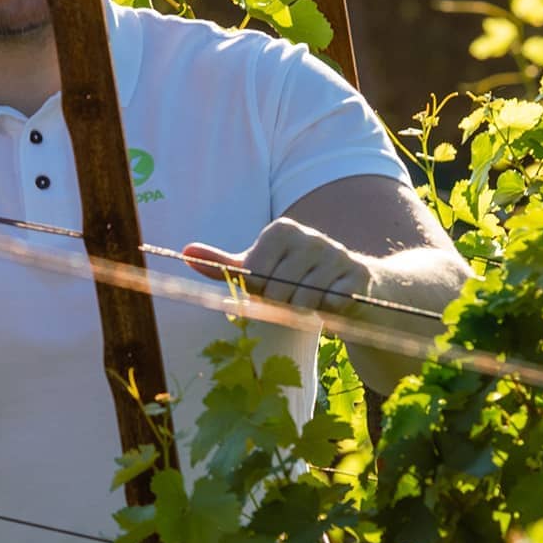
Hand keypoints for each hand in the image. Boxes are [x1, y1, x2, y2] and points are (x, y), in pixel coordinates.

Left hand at [181, 217, 373, 313]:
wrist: (349, 283)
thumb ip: (222, 264)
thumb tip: (185, 252)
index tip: (271, 284)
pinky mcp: (357, 275)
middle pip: (277, 292)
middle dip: (281, 304)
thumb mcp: (257, 269)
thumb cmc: (293, 276)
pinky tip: (331, 302)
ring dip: (304, 311)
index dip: (259, 291)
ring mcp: (336, 254)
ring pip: (304, 301)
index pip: (255, 275)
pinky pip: (332, 304)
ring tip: (310, 300)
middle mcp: (309, 237)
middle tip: (292, 296)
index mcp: (281, 230)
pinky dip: (328, 312)